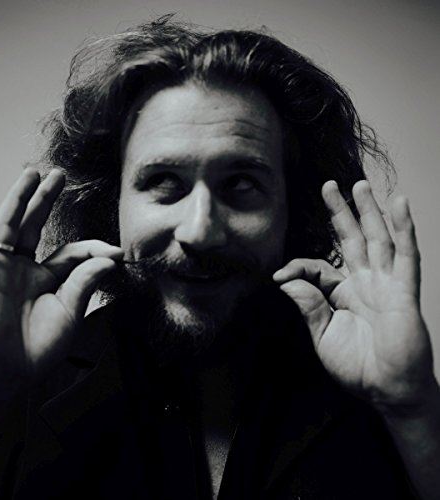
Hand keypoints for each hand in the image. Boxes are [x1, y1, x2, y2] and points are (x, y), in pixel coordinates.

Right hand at [0, 168, 123, 392]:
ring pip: (10, 224)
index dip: (94, 248)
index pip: (72, 252)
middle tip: (59, 175)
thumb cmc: (36, 349)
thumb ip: (85, 282)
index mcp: (48, 279)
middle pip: (37, 226)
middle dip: (48, 200)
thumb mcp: (70, 313)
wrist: (3, 375)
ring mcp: (0, 268)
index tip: (116, 251)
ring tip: (32, 172)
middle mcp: (23, 269)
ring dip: (20, 197)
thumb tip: (107, 258)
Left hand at [273, 180, 437, 412]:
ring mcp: (386, 284)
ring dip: (369, 211)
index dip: (298, 266)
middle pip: (351, 239)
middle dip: (340, 212)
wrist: (387, 390)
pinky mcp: (405, 291)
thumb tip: (286, 281)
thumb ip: (308, 306)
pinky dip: (404, 228)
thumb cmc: (357, 367)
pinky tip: (398, 204)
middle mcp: (365, 282)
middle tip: (329, 186)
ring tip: (360, 185)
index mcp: (343, 293)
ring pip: (377, 239)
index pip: (318, 267)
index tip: (279, 276)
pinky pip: (406, 255)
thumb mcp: (323, 336)